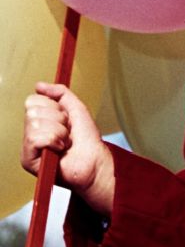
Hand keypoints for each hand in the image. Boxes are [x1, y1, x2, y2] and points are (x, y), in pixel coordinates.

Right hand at [22, 83, 114, 216]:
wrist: (94, 160)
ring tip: (65, 141)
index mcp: (39, 121)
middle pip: (32, 111)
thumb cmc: (87, 139)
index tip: (66, 118)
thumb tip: (39, 85)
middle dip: (57, 119)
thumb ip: (60, 93)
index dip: (53, 106)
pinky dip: (53, 141)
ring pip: (35, 124)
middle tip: (66, 131)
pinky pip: (36, 138)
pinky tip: (59, 149)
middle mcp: (30, 133)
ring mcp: (28, 147)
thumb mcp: (75, 108)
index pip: (32, 101)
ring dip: (58, 131)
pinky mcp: (28, 160)